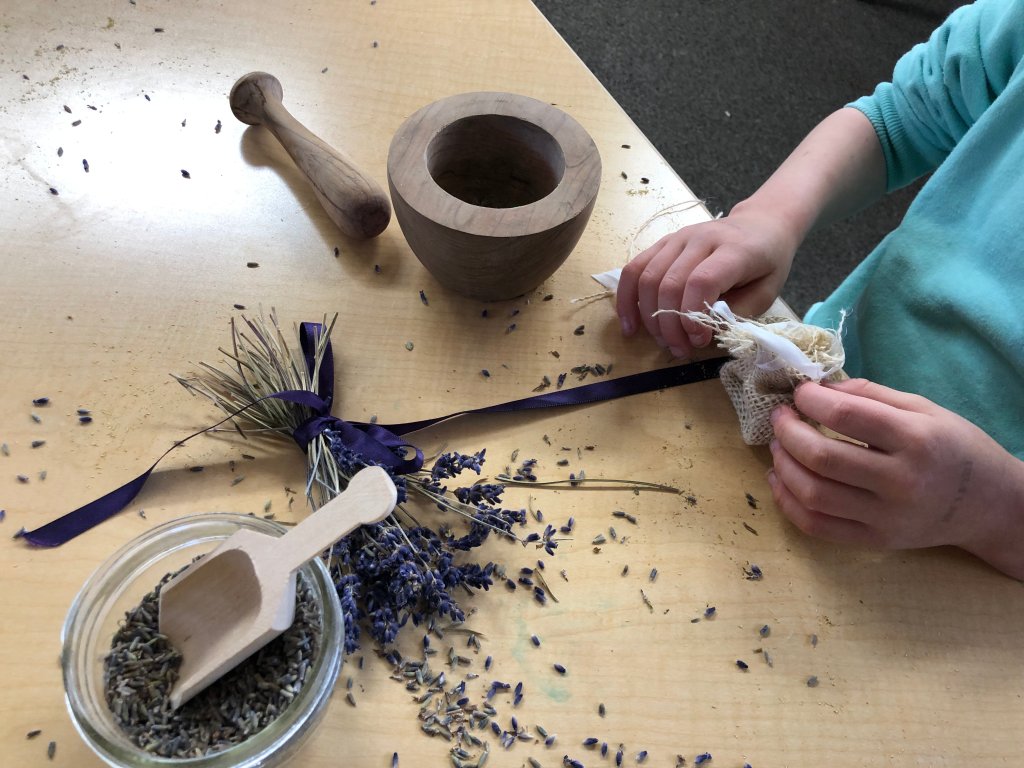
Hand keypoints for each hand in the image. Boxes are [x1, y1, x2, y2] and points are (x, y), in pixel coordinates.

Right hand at [615, 206, 796, 358]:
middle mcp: (702, 238)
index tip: (699, 340)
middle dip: (670, 325)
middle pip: (670, 283)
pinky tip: (630, 325)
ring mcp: (677, 238)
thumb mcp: (767, 292)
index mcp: (735, 249)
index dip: (693, 315)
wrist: (760, 225)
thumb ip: (737, 312)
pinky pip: (634, 270)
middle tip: (680, 349)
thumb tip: (703, 331)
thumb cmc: (766, 263)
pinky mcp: (662, 243)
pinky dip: (627, 299)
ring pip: (648, 278)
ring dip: (649, 317)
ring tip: (663, 341)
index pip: (702, 281)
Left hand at [768, 379, 1023, 578]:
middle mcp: (900, 482)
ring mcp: (886, 517)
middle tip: (780, 417)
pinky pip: (816, 526)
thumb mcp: (924, 408)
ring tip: (778, 446)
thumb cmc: (954, 448)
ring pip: (812, 494)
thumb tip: (818, 388)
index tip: (799, 393)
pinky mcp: (875, 541)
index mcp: (916, 440)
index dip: (811, 400)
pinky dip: (788, 502)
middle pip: (822, 457)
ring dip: (782, 465)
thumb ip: (870, 395)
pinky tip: (780, 479)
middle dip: (788, 432)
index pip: (846, 416)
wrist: (988, 505)